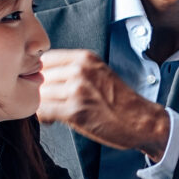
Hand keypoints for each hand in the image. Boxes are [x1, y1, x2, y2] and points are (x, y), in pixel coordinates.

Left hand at [37, 49, 172, 155]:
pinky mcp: (75, 111)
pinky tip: (53, 120)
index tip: (42, 85)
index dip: (39, 74)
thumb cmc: (119, 101)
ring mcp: (77, 90)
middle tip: (45, 102)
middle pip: (40, 77)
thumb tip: (40, 76)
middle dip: (38, 91)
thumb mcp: (98, 73)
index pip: (45, 59)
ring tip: (51, 111)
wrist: (141, 121)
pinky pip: (43, 110)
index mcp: (85, 58)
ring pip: (40, 94)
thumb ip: (72, 70)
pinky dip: (44, 117)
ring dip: (40, 105)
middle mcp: (80, 70)